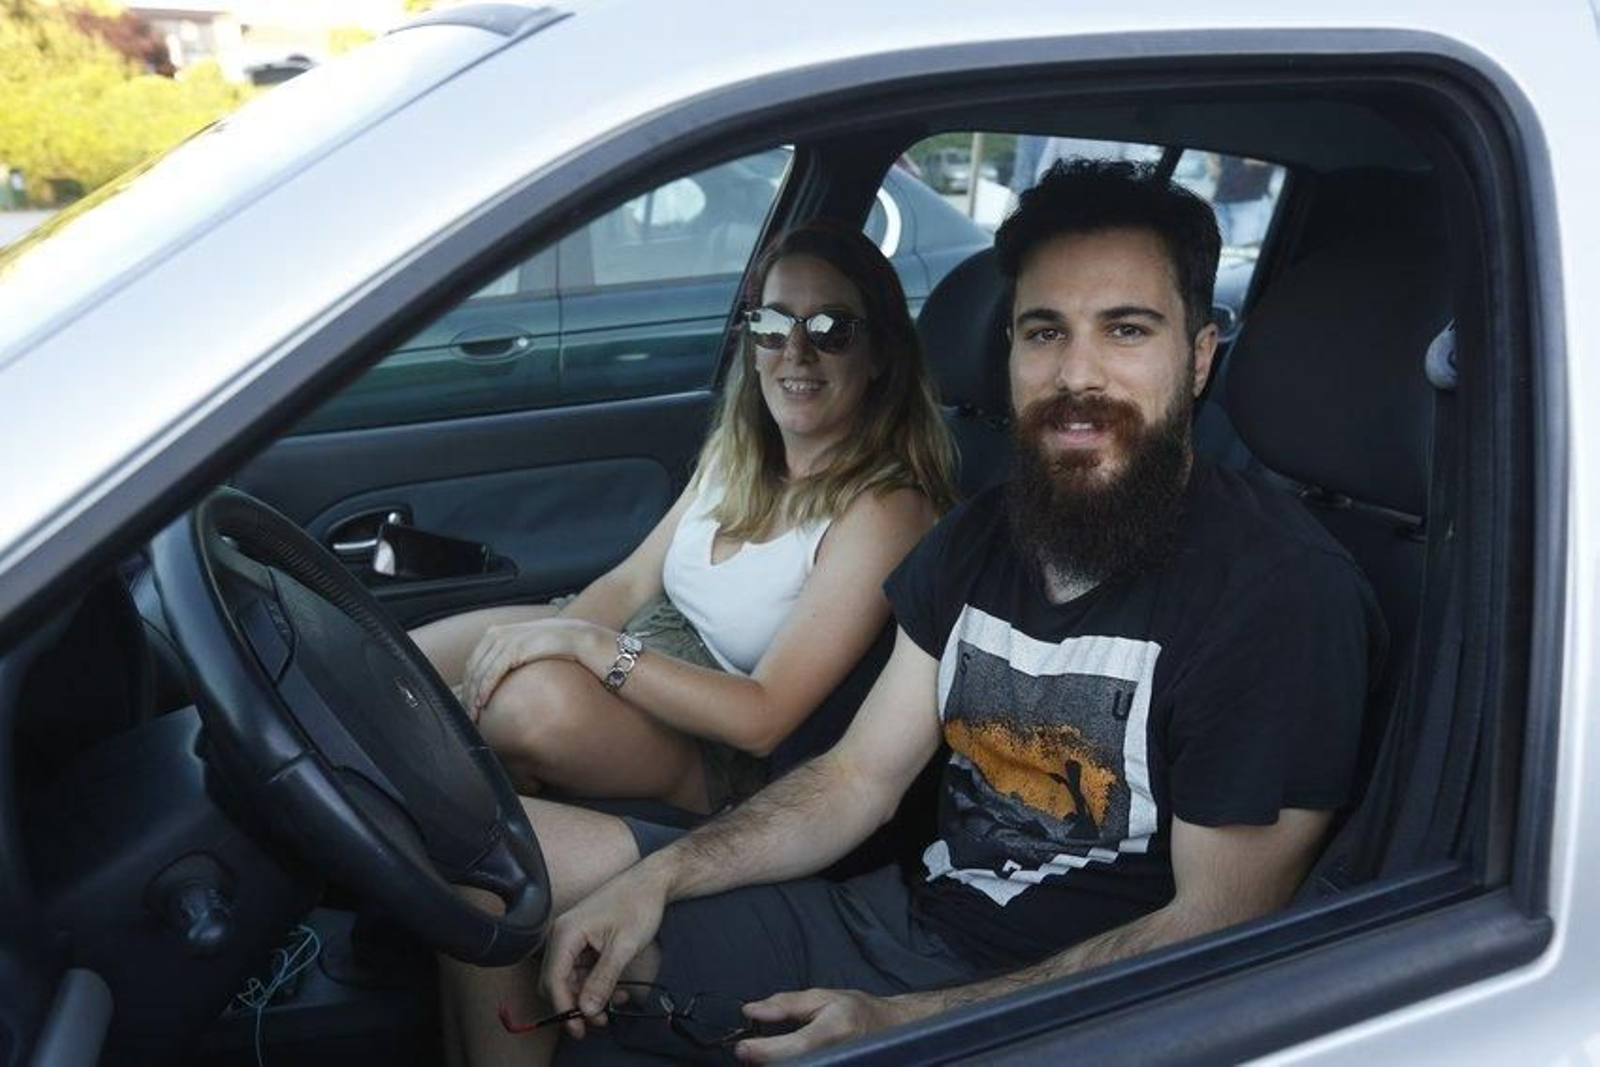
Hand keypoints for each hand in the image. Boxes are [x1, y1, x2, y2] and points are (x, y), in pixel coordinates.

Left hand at [460, 618, 610, 717]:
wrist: (627, 661)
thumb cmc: (600, 669)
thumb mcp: (567, 663)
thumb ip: (544, 665)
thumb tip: (522, 686)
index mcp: (539, 627)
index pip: (493, 640)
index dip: (477, 665)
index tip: (470, 691)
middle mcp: (537, 625)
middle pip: (488, 645)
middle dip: (472, 676)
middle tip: (466, 705)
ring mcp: (542, 630)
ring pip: (493, 653)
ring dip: (478, 683)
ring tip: (473, 709)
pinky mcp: (546, 641)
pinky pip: (507, 660)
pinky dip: (491, 680)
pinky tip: (485, 698)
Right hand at [541, 869, 668, 1039]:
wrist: (652, 881)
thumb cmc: (638, 904)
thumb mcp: (623, 946)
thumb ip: (603, 979)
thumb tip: (587, 1009)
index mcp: (566, 933)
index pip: (553, 979)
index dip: (563, 1007)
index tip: (579, 1028)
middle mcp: (563, 935)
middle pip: (557, 982)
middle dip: (576, 1004)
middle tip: (600, 1021)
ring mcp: (572, 938)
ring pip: (571, 979)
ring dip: (589, 996)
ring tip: (616, 1005)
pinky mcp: (584, 941)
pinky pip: (582, 970)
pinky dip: (596, 984)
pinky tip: (617, 991)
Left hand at [735, 988, 915, 1062]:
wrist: (889, 1029)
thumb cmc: (856, 1011)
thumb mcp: (822, 997)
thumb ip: (785, 1004)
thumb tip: (751, 1010)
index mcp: (835, 1029)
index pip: (794, 1046)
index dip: (764, 1050)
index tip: (742, 1047)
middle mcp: (838, 1056)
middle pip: (792, 1066)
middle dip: (765, 1062)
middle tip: (750, 1052)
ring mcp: (838, 1066)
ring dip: (775, 1065)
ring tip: (764, 1055)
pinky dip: (790, 1066)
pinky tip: (782, 1062)